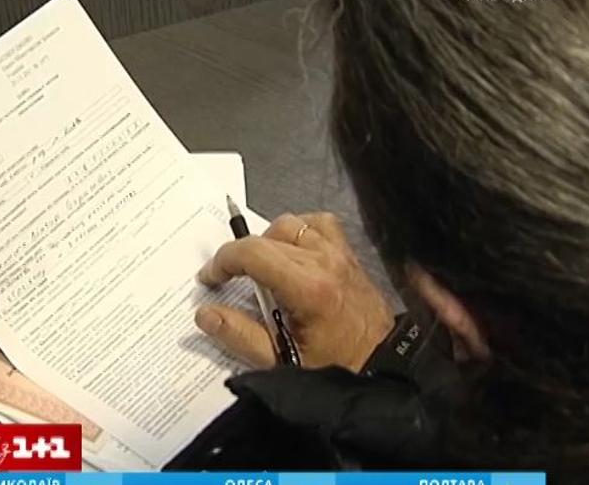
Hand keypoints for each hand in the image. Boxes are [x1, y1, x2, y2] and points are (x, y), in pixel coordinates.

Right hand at [196, 212, 393, 370]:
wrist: (381, 365)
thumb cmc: (339, 365)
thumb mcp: (281, 360)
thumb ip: (240, 335)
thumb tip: (207, 315)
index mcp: (309, 289)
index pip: (253, 252)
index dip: (222, 261)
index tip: (211, 278)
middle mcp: (325, 263)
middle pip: (265, 236)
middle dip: (238, 255)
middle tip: (229, 279)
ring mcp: (338, 254)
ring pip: (290, 224)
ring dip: (267, 241)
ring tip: (260, 267)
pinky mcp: (347, 254)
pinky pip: (319, 223)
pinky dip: (298, 231)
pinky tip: (290, 252)